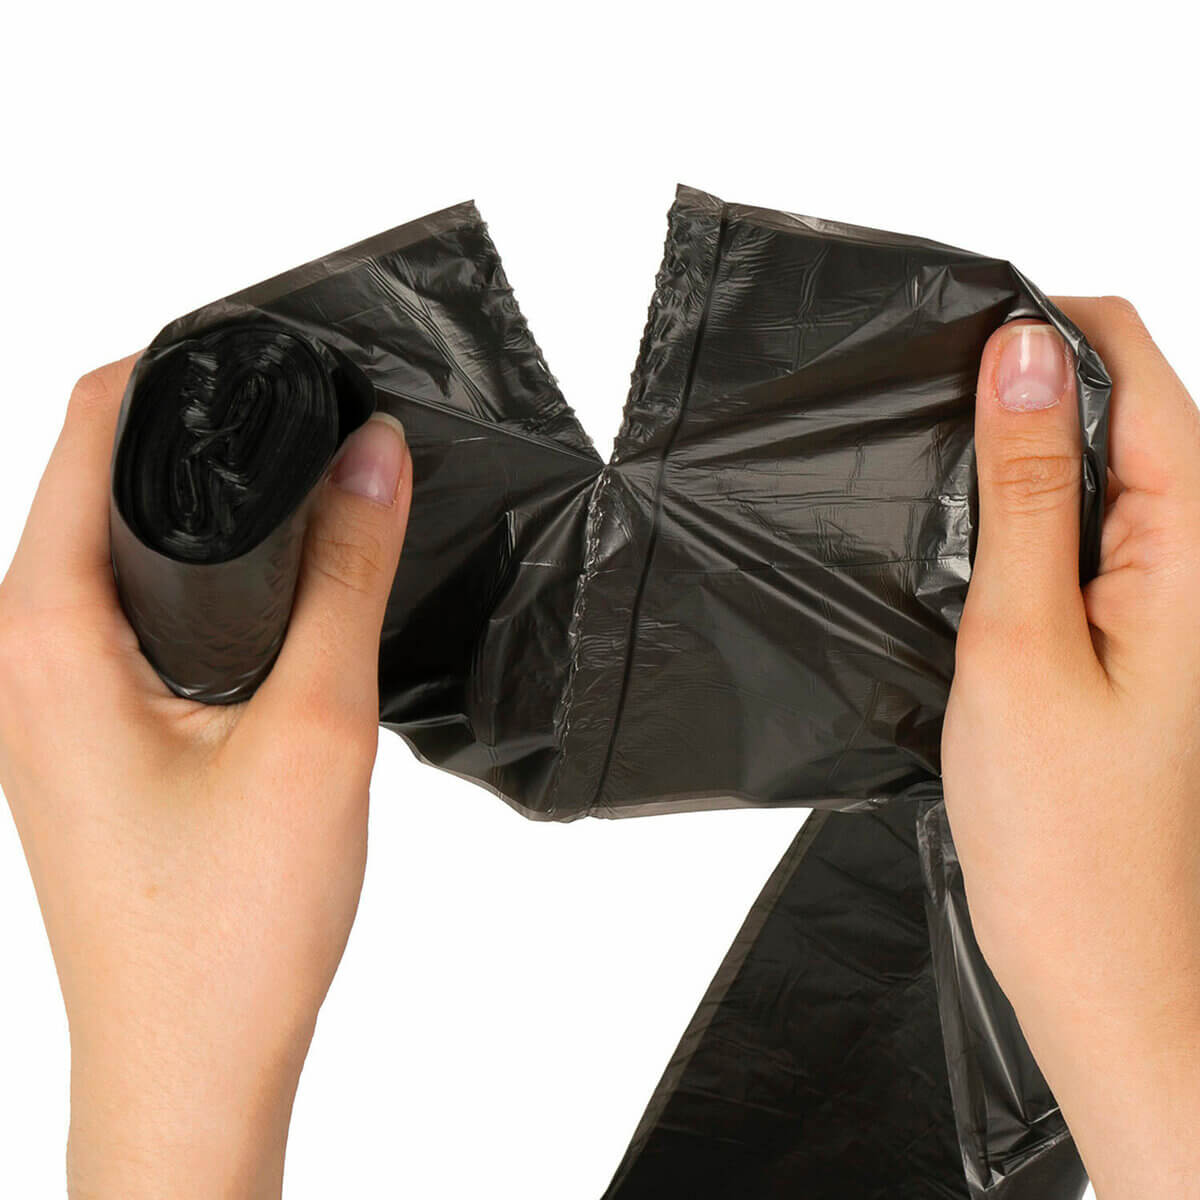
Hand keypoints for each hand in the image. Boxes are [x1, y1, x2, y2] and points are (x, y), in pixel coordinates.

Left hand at [0, 358, 411, 1198]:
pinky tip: (272, 598)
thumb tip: (371, 456)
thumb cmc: (228, 931)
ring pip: (115, 550)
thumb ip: (345, 576)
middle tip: (312, 418)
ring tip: (308, 496)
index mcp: (42, 634)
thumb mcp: (313, 726)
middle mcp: (20, 658)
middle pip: (95, 479)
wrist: (189, 1067)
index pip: (88, 430)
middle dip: (199, 429)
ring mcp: (46, 702)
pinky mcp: (88, 739)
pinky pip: (129, 615)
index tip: (267, 352)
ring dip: (203, 510)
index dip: (176, 366)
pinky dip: (197, 578)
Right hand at [943, 301, 1199, 1197]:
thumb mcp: (1022, 640)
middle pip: (1122, 411)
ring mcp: (1164, 602)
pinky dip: (1018, 525)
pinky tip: (964, 551)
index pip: (1137, 370)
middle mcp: (1196, 563)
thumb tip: (1021, 353)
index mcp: (1196, 550)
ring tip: (935, 487)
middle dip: (1022, 393)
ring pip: (1093, 474)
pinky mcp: (1127, 637)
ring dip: (1014, 463)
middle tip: (924, 421)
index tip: (953, 332)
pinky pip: (1078, 539)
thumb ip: (1029, 492)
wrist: (1103, 967)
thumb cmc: (1070, 834)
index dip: (1045, 331)